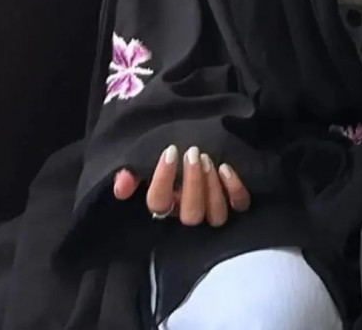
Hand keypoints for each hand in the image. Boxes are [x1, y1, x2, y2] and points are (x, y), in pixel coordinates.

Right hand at [112, 145, 250, 226]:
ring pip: (215, 215)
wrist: (197, 147)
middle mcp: (188, 211)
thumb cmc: (171, 155)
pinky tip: (226, 168)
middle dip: (193, 184)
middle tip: (193, 153)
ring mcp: (212, 209)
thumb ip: (131, 171)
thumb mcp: (147, 159)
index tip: (170, 151)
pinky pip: (239, 205)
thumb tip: (122, 186)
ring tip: (208, 159)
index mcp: (165, 204)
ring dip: (211, 187)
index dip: (163, 179)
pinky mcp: (234, 202)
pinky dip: (235, 190)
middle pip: (191, 214)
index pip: (159, 203)